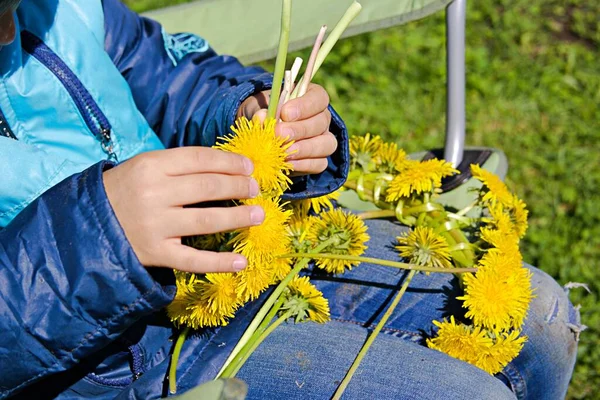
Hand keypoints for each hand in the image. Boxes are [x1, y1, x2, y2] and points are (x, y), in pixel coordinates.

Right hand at [103, 147, 264, 273]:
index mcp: (151, 166)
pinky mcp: (156, 254)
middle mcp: (153, 194)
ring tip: (259, 214)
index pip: (200, 159)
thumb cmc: (126, 190)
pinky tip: (241, 261)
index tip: (249, 166)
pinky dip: (219, 262)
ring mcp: (155, 225)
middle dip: (239, 187)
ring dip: (238, 217)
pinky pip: (193, 260)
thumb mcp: (146, 167)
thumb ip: (181, 166)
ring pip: (206, 220)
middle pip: (207, 187)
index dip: (230, 162)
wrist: (88, 224)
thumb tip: (229, 167)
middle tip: (256, 189)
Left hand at [237, 83, 337, 174]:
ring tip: (285, 152)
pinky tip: (289, 163)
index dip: (304, 106)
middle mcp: (322, 118)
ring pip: (327, 144)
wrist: (262, 138)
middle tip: (279, 133)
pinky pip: (320, 163)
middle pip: (321, 122)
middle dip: (300, 129)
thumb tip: (262, 117)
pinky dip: (304, 164)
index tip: (285, 113)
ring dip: (305, 148)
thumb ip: (261, 111)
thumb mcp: (259, 108)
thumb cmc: (264, 115)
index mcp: (312, 98)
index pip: (318, 98)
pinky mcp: (319, 160)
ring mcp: (324, 140)